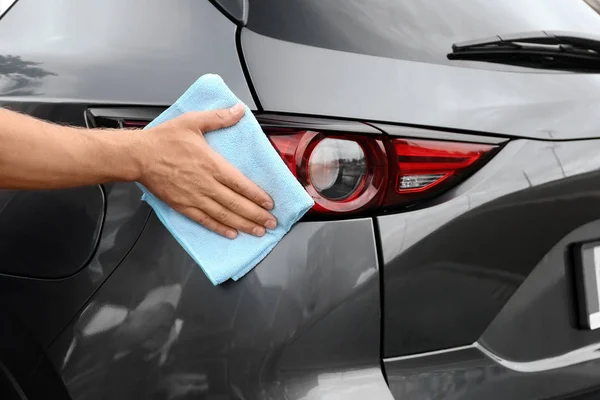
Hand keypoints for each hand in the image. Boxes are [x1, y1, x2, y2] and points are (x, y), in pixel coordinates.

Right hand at [134, 104, 276, 238]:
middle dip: (256, 214)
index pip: (241, 183)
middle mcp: (206, 184)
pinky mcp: (183, 206)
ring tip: (258, 231)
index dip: (257, 195)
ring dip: (244, 224)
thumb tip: (238, 110)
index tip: (270, 203)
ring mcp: (194, 197)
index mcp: (211, 164)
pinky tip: (231, 234)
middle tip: (271, 222)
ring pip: (224, 215)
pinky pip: (205, 220)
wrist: (137, 156)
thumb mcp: (193, 121)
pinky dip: (220, 228)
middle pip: (236, 203)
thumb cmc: (164, 139)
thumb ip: (219, 118)